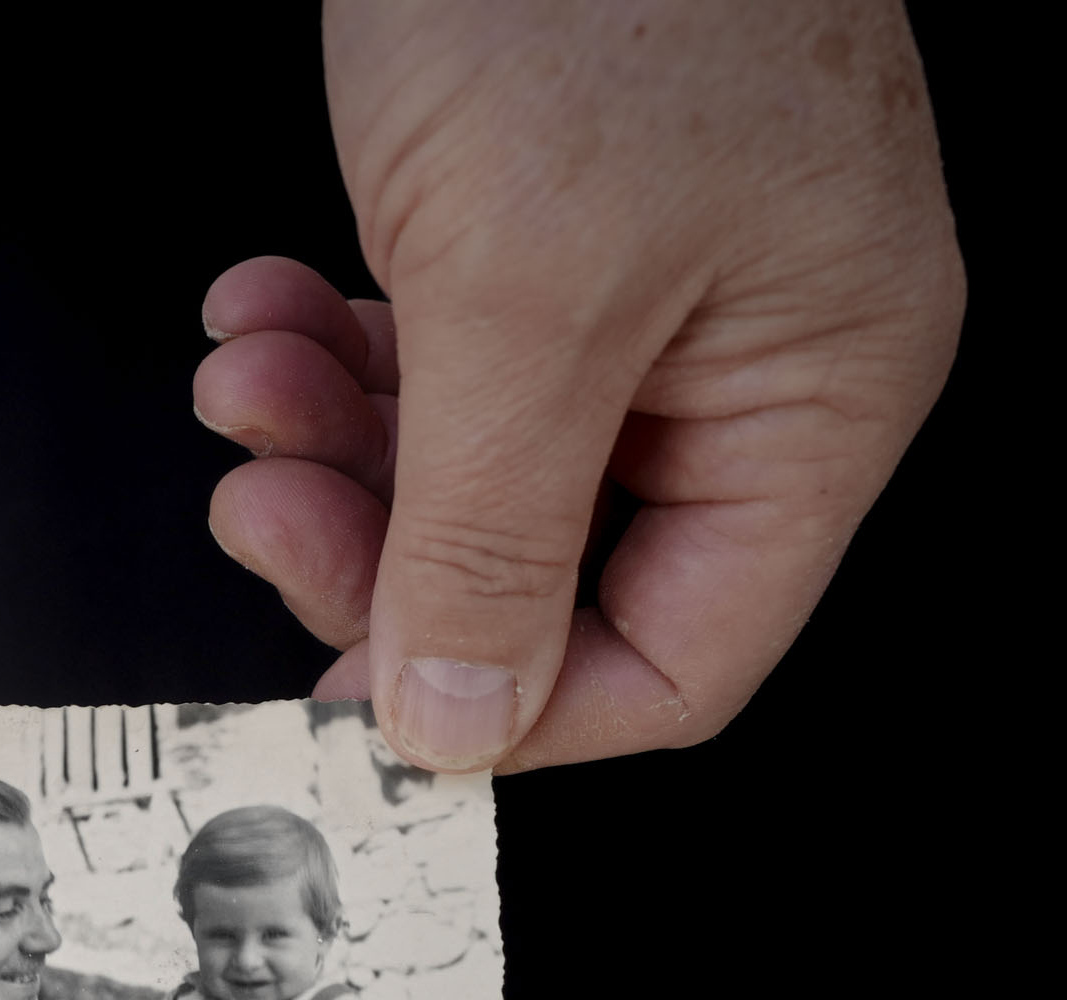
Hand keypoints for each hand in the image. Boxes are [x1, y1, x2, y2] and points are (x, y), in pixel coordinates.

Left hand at [195, 2, 963, 773]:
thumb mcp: (526, 293)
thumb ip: (489, 531)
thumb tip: (461, 716)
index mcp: (817, 393)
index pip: (677, 656)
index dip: (509, 699)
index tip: (356, 682)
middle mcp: (751, 354)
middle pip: (551, 560)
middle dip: (381, 538)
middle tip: (259, 498)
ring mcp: (653, 283)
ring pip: (473, 457)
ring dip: (336, 437)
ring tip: (249, 373)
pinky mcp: (554, 217)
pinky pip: (442, 351)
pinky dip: (341, 343)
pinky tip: (267, 305)